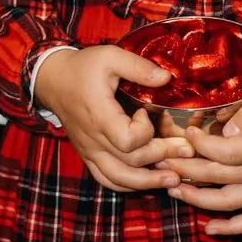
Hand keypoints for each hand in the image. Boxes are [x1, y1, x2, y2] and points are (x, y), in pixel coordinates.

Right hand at [32, 46, 192, 193]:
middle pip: (131, 162)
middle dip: (163, 157)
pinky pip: (107, 179)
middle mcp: (94, 139)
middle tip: (187, 151)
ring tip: (173, 180)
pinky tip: (147, 182)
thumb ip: (138, 67)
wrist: (53, 80)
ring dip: (148, 182)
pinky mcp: (89, 155)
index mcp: (99, 116)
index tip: (146, 112)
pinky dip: (127, 185)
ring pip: (118, 179)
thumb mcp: (110, 56)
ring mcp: (90, 150)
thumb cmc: (83, 67)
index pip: (128, 140)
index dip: (145, 131)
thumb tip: (167, 78)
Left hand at [161, 92, 241, 236]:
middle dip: (184, 168)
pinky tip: (209, 229)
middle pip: (217, 177)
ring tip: (171, 188)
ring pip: (226, 203)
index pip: (225, 152)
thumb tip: (225, 132)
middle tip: (158, 159)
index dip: (200, 144)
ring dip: (196, 198)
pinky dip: (230, 229)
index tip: (186, 132)